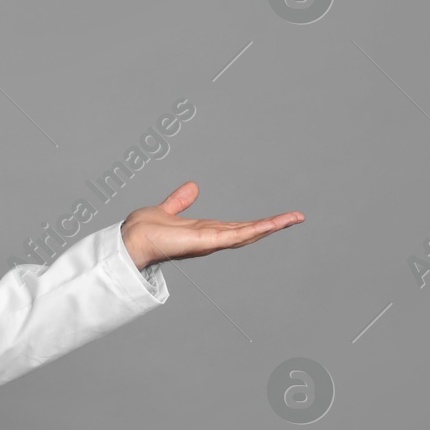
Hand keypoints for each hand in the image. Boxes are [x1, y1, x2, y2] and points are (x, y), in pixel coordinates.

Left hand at [122, 181, 303, 270]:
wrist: (131, 238)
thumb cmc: (143, 230)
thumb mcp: (167, 210)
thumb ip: (180, 201)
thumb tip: (192, 187)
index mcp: (205, 231)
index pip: (237, 226)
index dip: (258, 223)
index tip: (278, 218)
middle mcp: (211, 238)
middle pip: (249, 231)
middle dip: (273, 225)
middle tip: (297, 217)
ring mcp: (211, 241)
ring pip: (249, 233)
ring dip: (273, 226)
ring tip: (295, 218)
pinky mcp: (207, 242)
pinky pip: (237, 235)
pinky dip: (257, 230)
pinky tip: (273, 225)